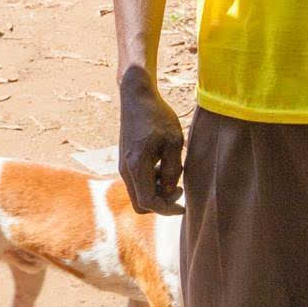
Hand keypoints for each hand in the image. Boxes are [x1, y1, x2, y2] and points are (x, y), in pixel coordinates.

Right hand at [118, 66, 184, 213]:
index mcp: (137, 166)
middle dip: (161, 203)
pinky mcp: (125, 161)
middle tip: (180, 189)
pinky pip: (137, 182)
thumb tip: (171, 191)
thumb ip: (173, 169)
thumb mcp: (173, 142)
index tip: (183, 205)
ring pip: (139, 193)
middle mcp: (125, 170)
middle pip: (140, 204)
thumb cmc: (157, 116)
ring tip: (173, 173)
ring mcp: (123, 166)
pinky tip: (163, 166)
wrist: (136, 97)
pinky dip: (151, 182)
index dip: (167, 209)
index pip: (148, 202)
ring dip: (157, 192)